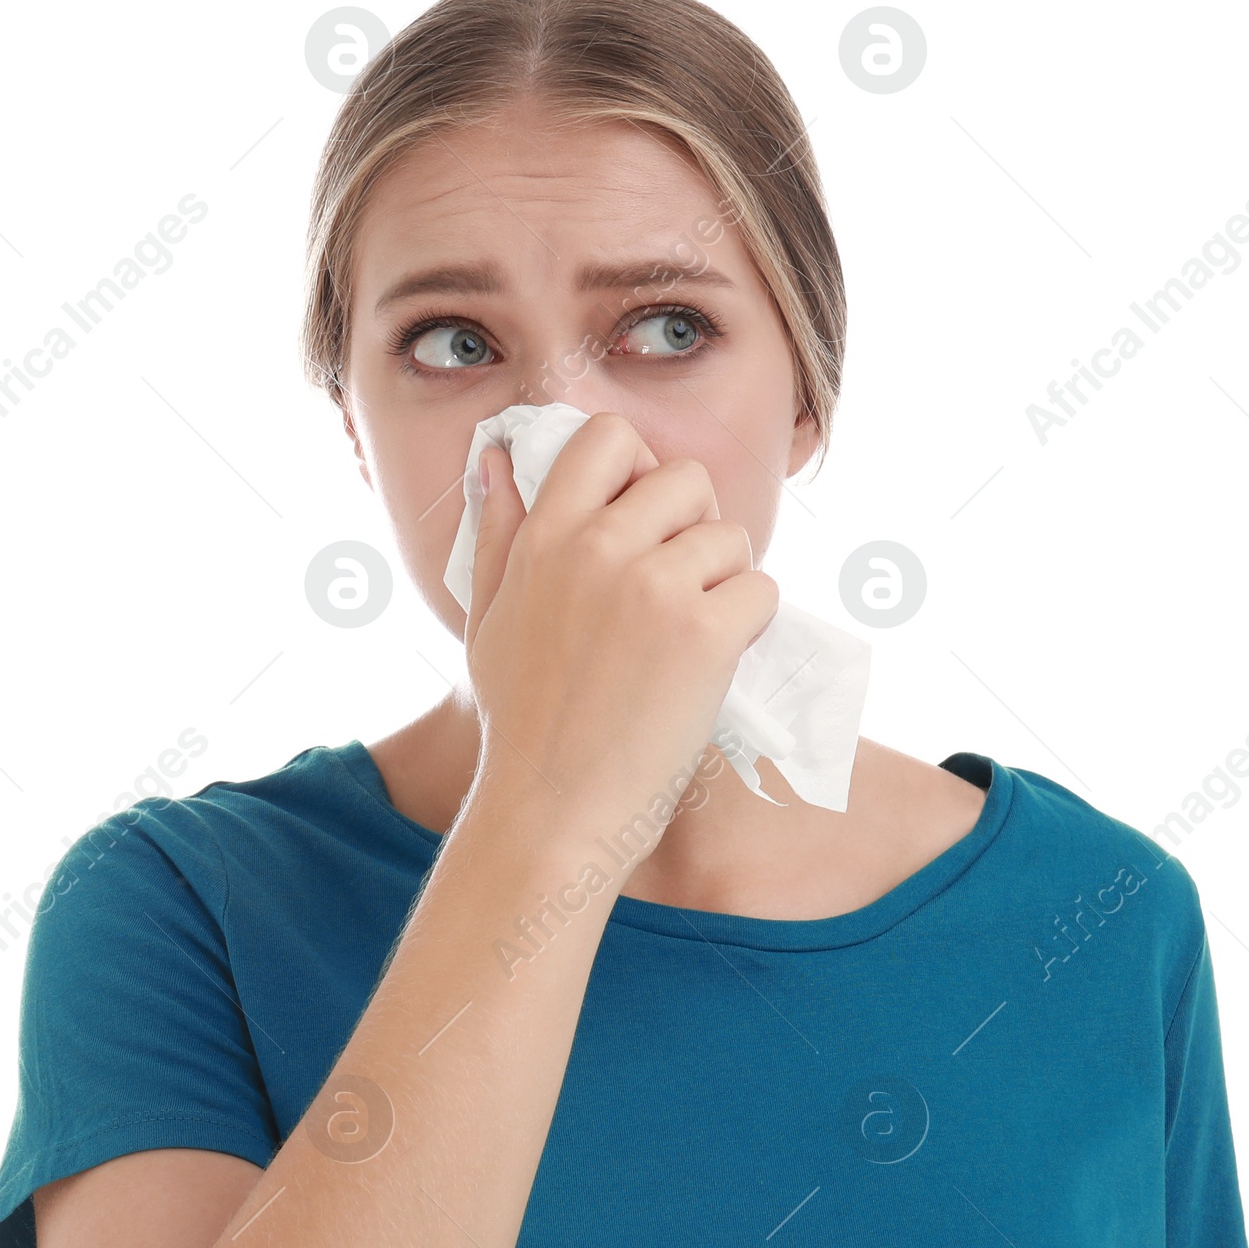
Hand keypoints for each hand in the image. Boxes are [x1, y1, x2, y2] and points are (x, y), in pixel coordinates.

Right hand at [461, 412, 776, 853]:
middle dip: (694, 527)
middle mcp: (600, 547)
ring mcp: (655, 587)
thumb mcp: (487, 618)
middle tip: (675, 590)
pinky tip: (711, 665)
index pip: (609, 436)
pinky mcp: (705, 633)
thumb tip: (497, 458)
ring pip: (731, 537)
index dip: (637, 468)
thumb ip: (497, 532)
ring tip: (686, 639)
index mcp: (545, 536)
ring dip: (724, 581)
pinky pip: (761, 589)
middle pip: (687, 480)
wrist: (553, 811)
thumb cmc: (521, 723)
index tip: (639, 518)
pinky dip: (749, 625)